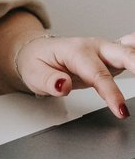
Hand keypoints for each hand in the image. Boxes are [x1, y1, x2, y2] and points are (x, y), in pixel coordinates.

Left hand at [15, 32, 134, 117]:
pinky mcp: (114, 56)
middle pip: (123, 54)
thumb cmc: (36, 62)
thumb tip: (64, 86)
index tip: (121, 111)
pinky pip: (133, 50)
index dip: (111, 93)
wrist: (35, 51)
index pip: (98, 75)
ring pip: (132, 50)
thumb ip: (49, 81)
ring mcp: (106, 50)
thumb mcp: (34, 74)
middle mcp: (94, 47)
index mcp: (75, 51)